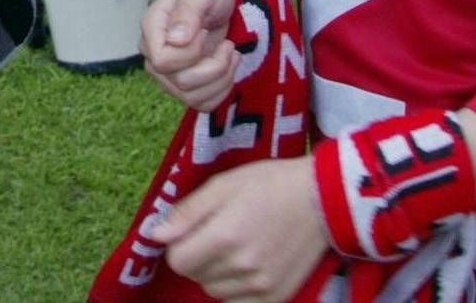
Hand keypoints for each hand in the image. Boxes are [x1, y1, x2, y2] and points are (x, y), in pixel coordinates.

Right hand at [141, 0, 237, 108]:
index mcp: (152, 28)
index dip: (190, 53)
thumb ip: (188, 12)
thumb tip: (175, 40)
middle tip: (228, 45)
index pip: (162, 61)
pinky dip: (222, 90)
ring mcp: (167, 74)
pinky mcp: (184, 86)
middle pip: (180, 82)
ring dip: (222, 79)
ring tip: (231, 54)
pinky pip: (202, 104)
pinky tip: (229, 68)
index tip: (205, 32)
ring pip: (192, 98)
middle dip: (214, 66)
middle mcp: (153, 55)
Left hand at [155, 157, 328, 301]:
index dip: (178, 243)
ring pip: (215, 291)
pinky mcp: (277, 298)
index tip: (192, 229)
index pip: (177, 260)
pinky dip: (235, 289)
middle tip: (217, 231)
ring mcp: (262, 287)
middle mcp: (242, 268)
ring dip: (215, 273)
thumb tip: (155, 235)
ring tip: (235, 246)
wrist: (321, 201)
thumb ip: (187, 212)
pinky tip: (247, 265)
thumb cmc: (268, 184)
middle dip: (197, 255)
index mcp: (225, 237)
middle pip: (195, 276)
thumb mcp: (223, 185)